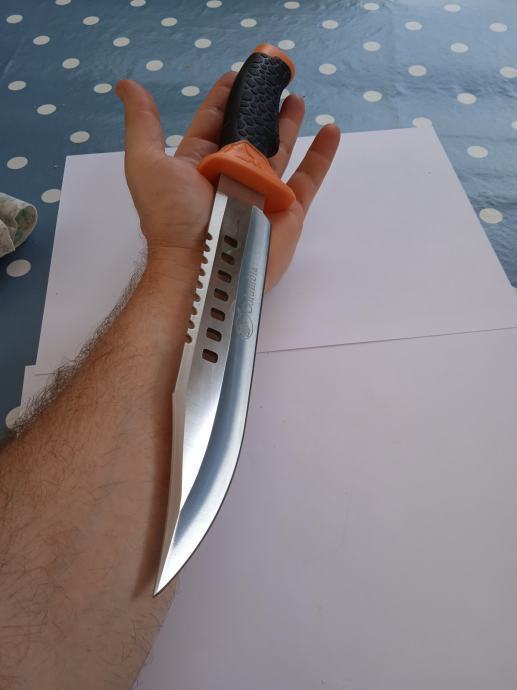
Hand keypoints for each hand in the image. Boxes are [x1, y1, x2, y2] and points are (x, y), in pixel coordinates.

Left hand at [116, 72, 338, 290]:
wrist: (202, 267)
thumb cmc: (173, 217)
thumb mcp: (147, 164)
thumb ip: (142, 124)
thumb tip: (126, 85)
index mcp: (200, 163)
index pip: (214, 122)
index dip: (225, 97)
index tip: (239, 73)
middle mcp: (232, 175)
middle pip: (250, 132)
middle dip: (261, 105)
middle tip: (274, 79)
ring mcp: (262, 192)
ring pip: (281, 149)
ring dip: (290, 123)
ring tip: (297, 98)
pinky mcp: (288, 209)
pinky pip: (309, 178)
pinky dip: (322, 155)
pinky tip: (331, 130)